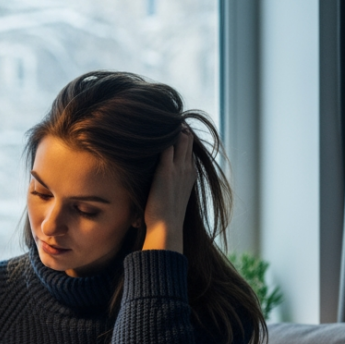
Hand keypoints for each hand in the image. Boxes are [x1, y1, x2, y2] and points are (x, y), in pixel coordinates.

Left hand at [142, 126, 196, 253]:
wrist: (167, 227)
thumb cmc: (164, 218)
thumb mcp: (169, 199)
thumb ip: (166, 188)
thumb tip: (157, 187)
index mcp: (189, 176)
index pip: (188, 151)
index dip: (183, 139)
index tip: (175, 127)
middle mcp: (186, 169)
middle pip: (186, 142)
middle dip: (179, 129)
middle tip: (171, 116)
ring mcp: (177, 169)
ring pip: (179, 141)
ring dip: (172, 129)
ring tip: (165, 116)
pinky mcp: (165, 171)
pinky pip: (167, 147)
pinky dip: (163, 137)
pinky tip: (155, 126)